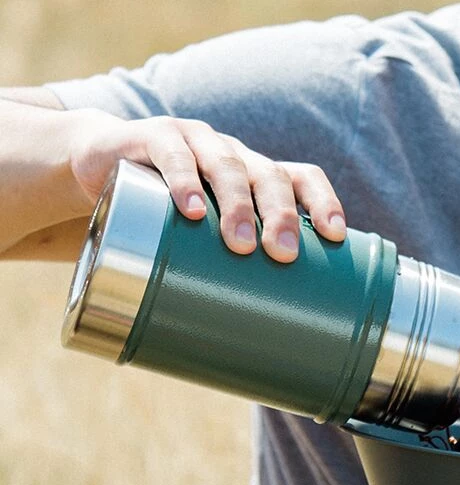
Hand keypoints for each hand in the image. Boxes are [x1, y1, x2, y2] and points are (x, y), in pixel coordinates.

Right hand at [66, 110, 345, 261]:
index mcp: (255, 172)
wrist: (98, 163)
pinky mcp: (153, 138)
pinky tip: (191, 209)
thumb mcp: (199, 233)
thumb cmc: (164, 208)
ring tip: (240, 243)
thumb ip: (226, 267)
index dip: (323, 201)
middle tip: (283, 255)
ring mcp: (196, 141)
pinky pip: (174, 156)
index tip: (336, 235)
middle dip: (281, 215)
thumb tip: (254, 345)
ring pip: (227, 166)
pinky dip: (184, 182)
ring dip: (238, 205)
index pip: (302, 177)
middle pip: (269, 176)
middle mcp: (233, 154)